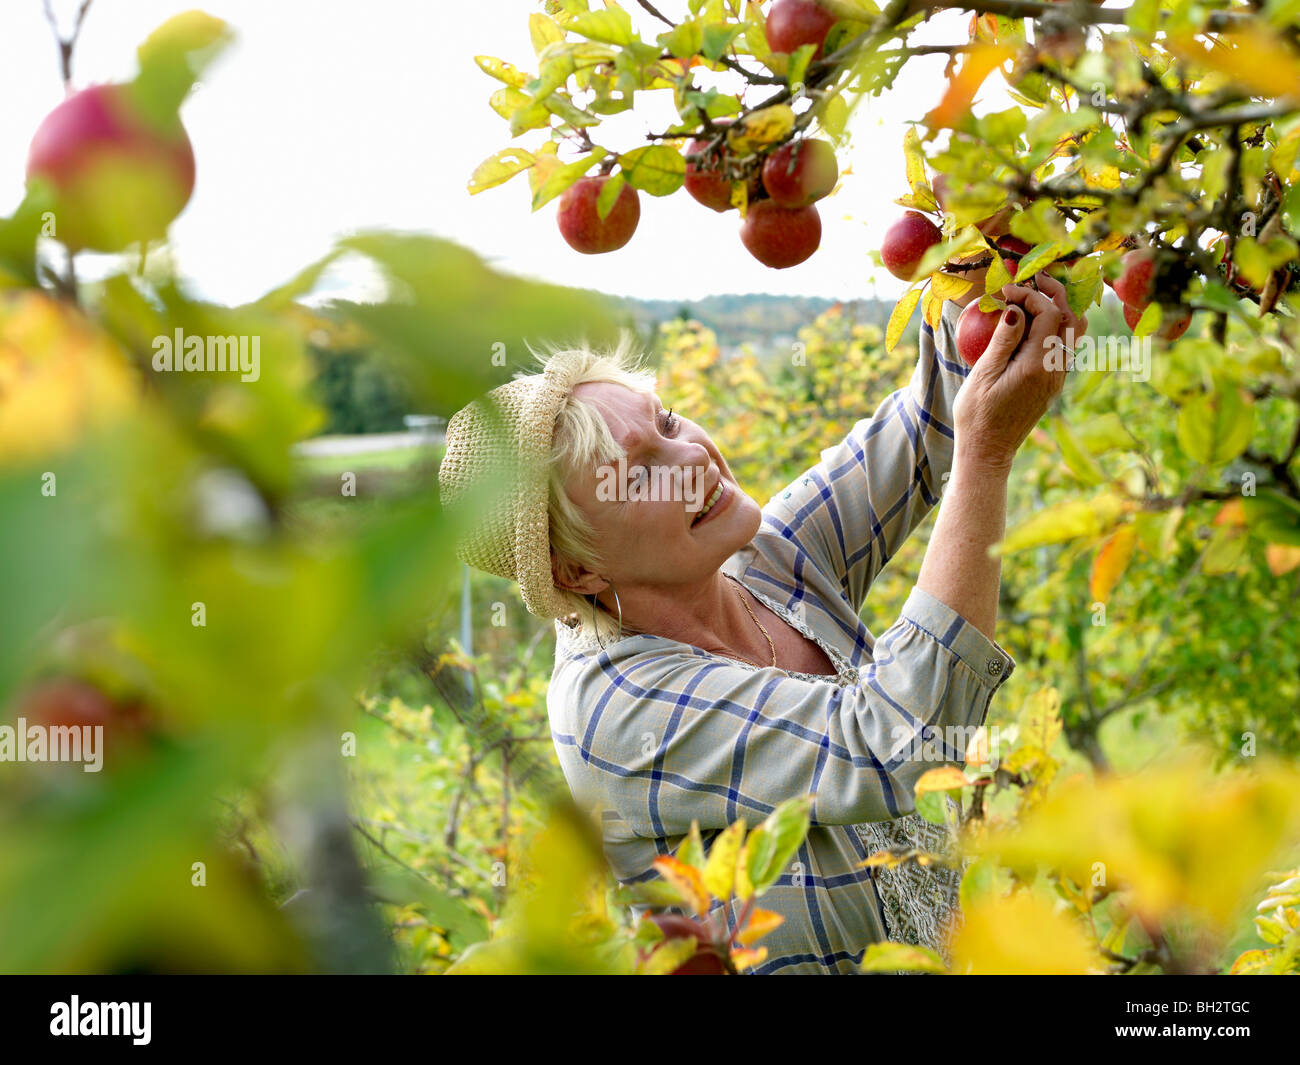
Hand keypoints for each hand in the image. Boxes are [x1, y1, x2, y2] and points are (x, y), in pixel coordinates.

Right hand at [951, 271, 1087, 471]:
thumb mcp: (983, 375)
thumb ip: (1003, 340)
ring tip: (1036, 294)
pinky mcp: (1053, 383)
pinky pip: (1065, 346)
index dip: (1030, 294)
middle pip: (1069, 317)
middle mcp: (1056, 369)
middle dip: (1052, 291)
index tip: (1005, 291)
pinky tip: (1034, 320)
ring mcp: (1058, 377)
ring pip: (1073, 331)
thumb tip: (1017, 310)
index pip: (1049, 313)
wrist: (988, 451)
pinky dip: (1055, 325)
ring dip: (1059, 307)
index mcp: (1038, 365)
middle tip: (1029, 279)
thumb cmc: (977, 415)